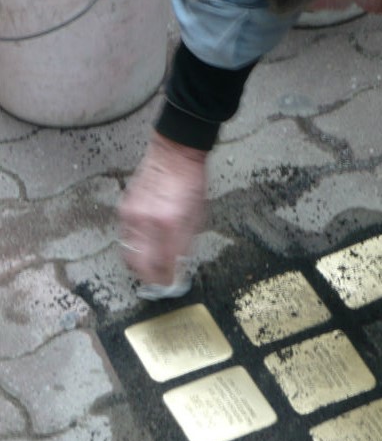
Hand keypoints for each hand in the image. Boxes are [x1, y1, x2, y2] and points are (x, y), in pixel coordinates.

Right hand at [119, 133, 207, 285]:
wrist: (174, 154)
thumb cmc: (190, 181)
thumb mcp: (198, 215)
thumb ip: (186, 244)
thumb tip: (178, 266)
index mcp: (170, 223)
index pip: (163, 265)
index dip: (166, 280)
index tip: (170, 286)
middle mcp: (147, 221)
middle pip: (139, 265)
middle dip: (149, 279)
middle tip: (158, 283)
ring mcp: (132, 215)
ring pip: (129, 253)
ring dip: (140, 266)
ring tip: (151, 269)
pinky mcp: (124, 209)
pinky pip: (126, 238)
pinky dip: (135, 248)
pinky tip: (145, 249)